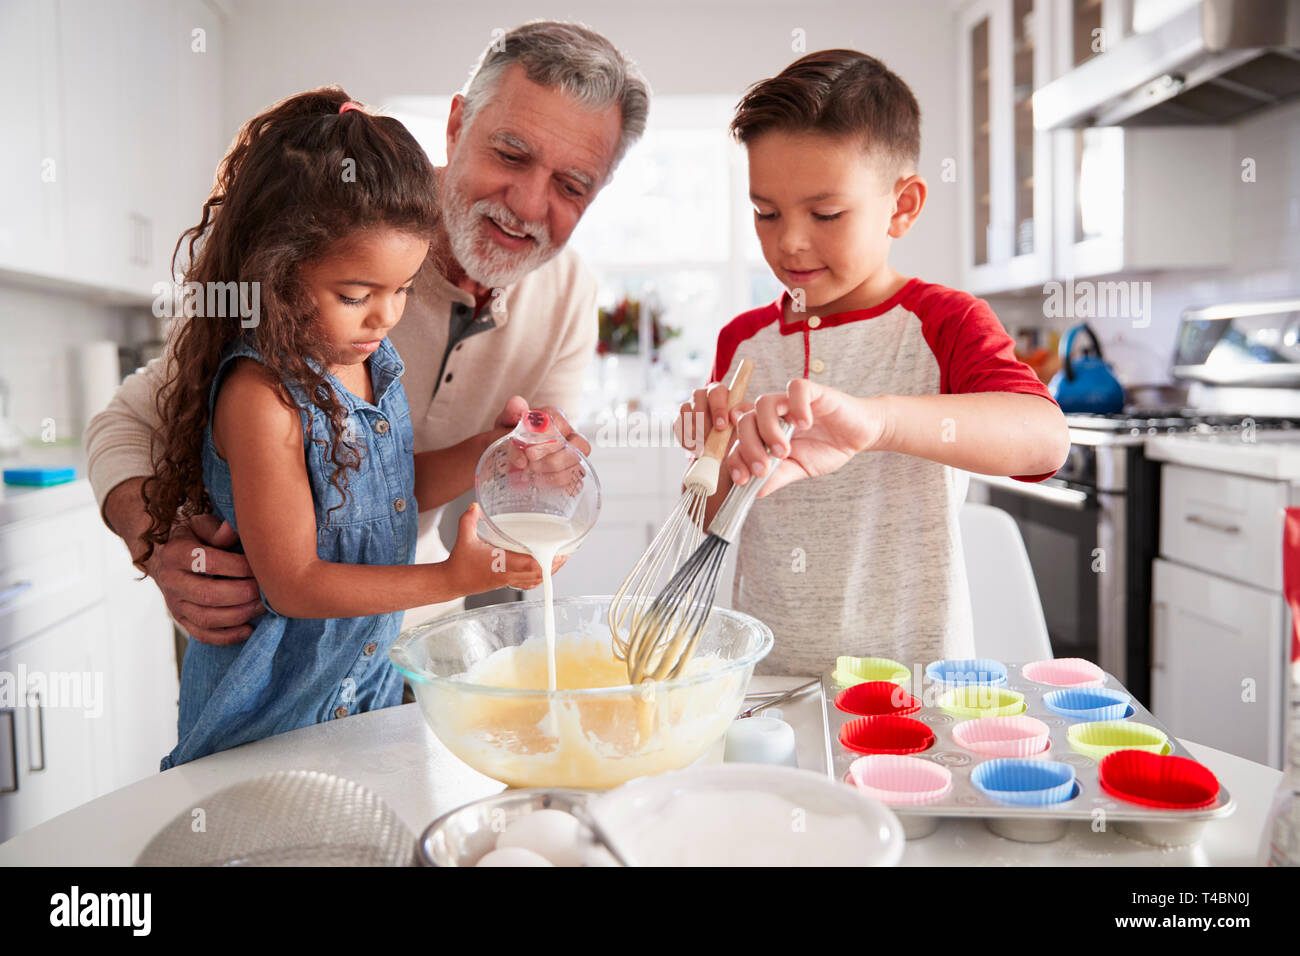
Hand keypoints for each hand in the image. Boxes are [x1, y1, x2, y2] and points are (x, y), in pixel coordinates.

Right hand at [140, 513, 264, 644]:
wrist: (165, 557)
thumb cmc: (193, 537)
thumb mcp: (200, 525)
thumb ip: (216, 529)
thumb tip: (232, 530)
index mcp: (175, 554)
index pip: (208, 562)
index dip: (238, 566)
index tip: (259, 566)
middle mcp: (170, 581)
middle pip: (208, 594)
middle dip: (242, 594)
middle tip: (266, 590)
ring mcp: (174, 604)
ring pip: (206, 618)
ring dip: (239, 615)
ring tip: (262, 607)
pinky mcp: (181, 620)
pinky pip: (202, 634)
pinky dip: (227, 636)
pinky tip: (249, 629)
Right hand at [446, 504, 568, 593]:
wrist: (452, 582)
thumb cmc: (459, 562)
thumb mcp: (464, 537)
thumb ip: (469, 520)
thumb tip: (475, 505)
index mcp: (500, 564)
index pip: (530, 565)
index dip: (547, 562)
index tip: (558, 553)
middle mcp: (507, 574)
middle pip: (538, 575)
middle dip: (554, 566)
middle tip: (564, 554)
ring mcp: (507, 581)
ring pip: (535, 581)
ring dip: (549, 573)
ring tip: (559, 561)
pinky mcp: (505, 583)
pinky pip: (528, 584)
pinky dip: (538, 579)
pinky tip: (543, 571)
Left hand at [493, 396, 592, 494]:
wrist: (504, 455)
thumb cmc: (509, 436)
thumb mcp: (506, 422)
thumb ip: (512, 412)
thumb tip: (517, 404)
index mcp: (555, 418)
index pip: (562, 424)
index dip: (548, 439)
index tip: (529, 451)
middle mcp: (569, 436)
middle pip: (579, 447)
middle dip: (554, 459)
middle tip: (531, 465)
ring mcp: (573, 457)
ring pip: (578, 466)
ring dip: (555, 475)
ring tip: (532, 477)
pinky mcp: (570, 476)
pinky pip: (575, 484)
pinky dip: (558, 486)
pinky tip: (541, 486)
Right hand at [675, 383, 752, 455]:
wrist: (722, 449)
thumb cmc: (736, 431)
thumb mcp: (746, 421)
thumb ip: (744, 413)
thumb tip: (734, 414)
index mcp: (719, 392)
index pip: (716, 393)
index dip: (718, 409)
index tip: (721, 427)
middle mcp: (701, 395)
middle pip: (698, 403)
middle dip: (705, 424)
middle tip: (711, 440)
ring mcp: (688, 406)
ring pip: (687, 415)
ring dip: (697, 433)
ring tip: (708, 445)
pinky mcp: (679, 420)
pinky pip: (679, 428)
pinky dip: (688, 440)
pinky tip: (698, 447)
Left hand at [726, 379, 888, 497]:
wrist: (858, 435)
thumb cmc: (826, 448)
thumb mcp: (799, 469)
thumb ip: (777, 477)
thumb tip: (754, 492)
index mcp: (763, 431)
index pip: (737, 440)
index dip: (734, 458)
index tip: (742, 479)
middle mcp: (772, 414)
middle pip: (745, 421)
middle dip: (750, 447)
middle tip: (764, 469)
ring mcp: (789, 401)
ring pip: (763, 403)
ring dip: (769, 430)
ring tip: (784, 451)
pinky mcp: (812, 391)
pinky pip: (796, 389)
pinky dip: (797, 407)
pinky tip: (806, 425)